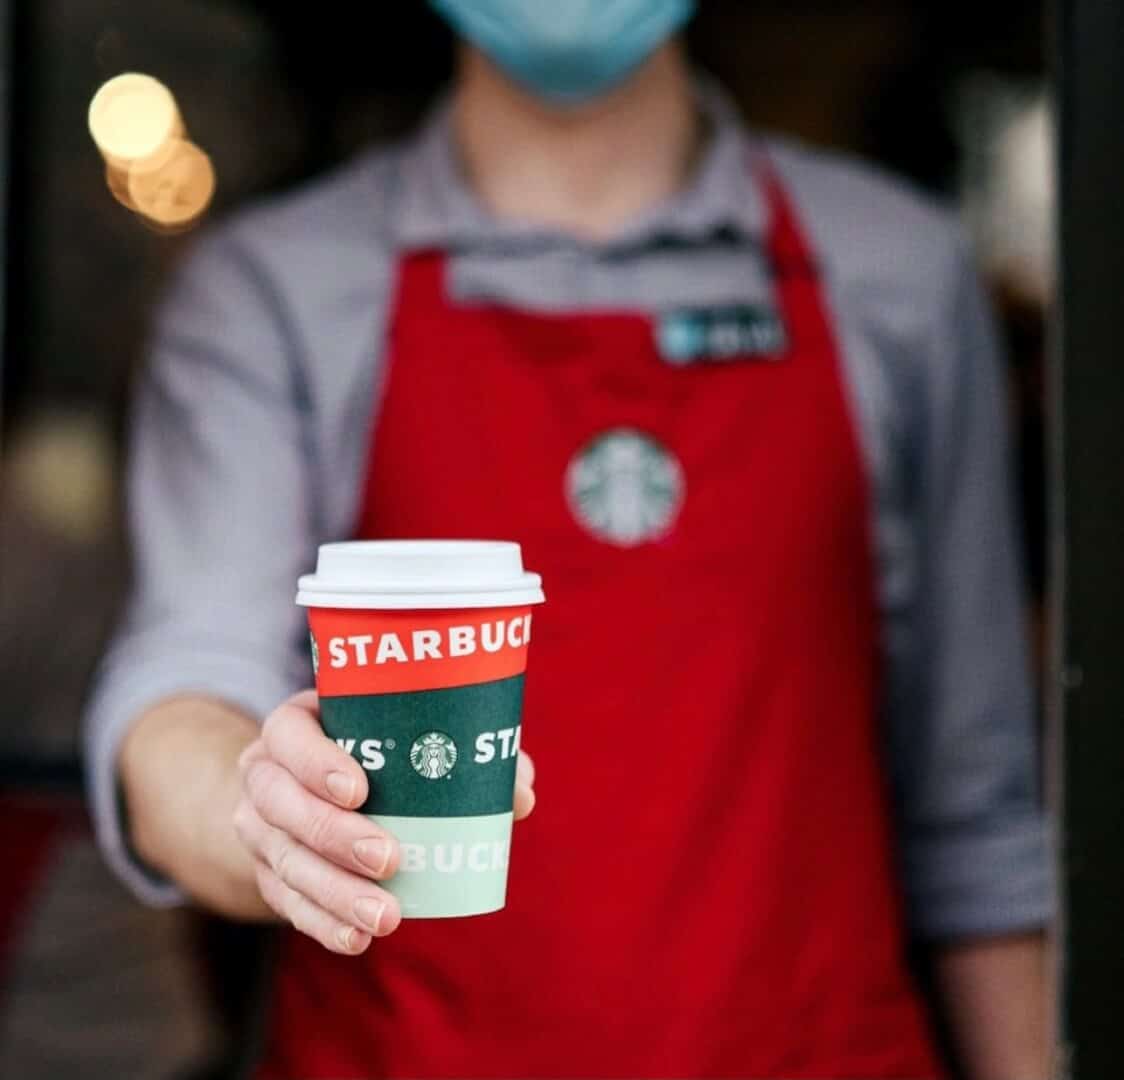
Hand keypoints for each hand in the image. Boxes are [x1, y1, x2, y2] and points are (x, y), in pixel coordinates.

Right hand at [233, 689, 536, 955]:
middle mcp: (265, 773)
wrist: (304, 789)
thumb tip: (519, 791)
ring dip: (334, 893)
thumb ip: (464, 751)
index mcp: (296, 726)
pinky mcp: (266, 873)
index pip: (288, 733)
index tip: (360, 789)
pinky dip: (322, 924)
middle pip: (281, 803)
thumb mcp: (405, 735)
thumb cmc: (374, 751)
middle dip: (334, 835)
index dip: (317, 761)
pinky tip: (356, 939)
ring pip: (284, 861)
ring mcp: (258, 827)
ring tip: (386, 917)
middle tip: (389, 859)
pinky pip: (286, 903)